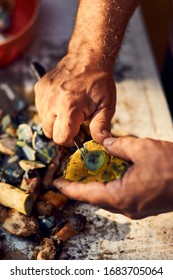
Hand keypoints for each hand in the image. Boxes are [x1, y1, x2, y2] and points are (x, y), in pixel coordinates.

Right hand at [34, 53, 115, 145]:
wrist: (87, 57)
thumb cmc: (98, 82)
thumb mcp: (106, 105)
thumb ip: (101, 126)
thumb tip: (104, 143)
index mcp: (70, 107)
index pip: (60, 137)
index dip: (70, 140)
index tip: (79, 134)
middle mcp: (52, 101)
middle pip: (49, 132)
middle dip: (62, 133)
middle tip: (75, 123)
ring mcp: (44, 94)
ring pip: (43, 122)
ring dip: (55, 122)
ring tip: (69, 111)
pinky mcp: (39, 89)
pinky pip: (40, 109)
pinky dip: (50, 111)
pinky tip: (62, 103)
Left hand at [54, 136, 172, 218]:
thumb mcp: (142, 148)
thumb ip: (118, 144)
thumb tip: (104, 141)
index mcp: (121, 196)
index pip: (86, 194)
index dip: (69, 188)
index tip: (56, 183)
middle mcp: (126, 207)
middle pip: (96, 197)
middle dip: (82, 185)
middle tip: (73, 171)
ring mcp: (136, 208)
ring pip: (108, 197)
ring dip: (97, 184)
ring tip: (90, 170)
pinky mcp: (143, 204)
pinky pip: (120, 196)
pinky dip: (111, 185)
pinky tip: (111, 172)